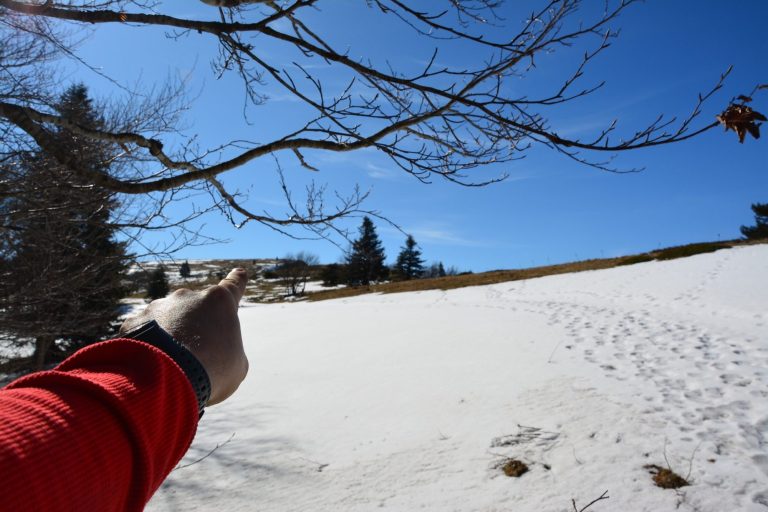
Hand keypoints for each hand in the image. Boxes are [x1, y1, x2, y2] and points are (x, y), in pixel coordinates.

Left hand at [120, 268, 248, 405]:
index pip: (233, 286)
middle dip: (194, 331)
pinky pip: (143, 334)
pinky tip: (150, 365)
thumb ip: (227, 352)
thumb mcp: (235, 365)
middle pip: (195, 312)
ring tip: (171, 366)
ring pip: (167, 322)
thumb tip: (213, 354)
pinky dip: (146, 348)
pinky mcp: (135, 321)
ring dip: (170, 339)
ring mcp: (159, 306)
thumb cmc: (212, 370)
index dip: (237, 281)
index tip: (239, 273)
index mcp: (219, 302)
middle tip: (195, 359)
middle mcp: (188, 296)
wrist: (167, 378)